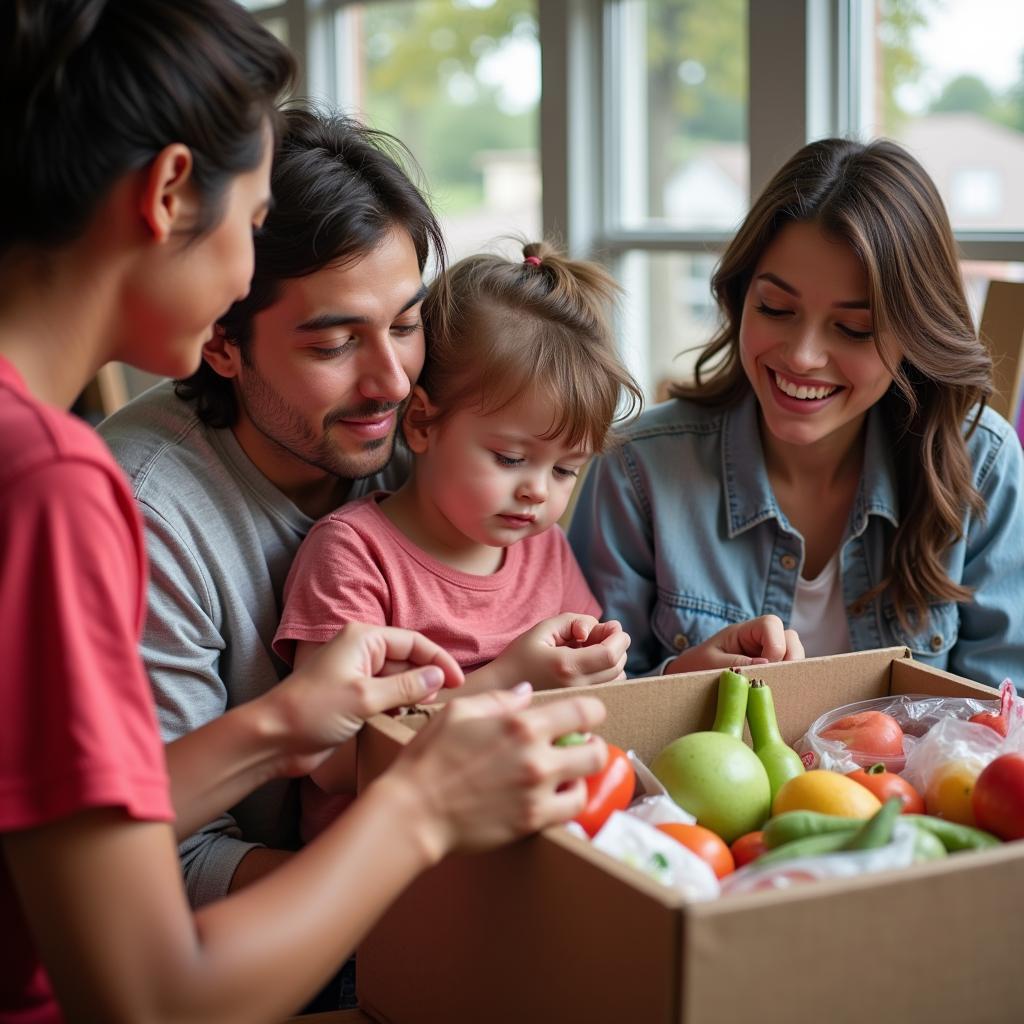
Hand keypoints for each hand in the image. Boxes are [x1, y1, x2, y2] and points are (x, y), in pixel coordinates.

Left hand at [265, 622, 464, 776]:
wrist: (273, 738)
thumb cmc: (312, 711)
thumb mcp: (366, 698)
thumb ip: (406, 686)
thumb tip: (438, 677)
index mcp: (363, 639)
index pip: (413, 642)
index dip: (439, 660)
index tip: (459, 682)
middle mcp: (360, 651)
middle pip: (407, 658)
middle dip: (426, 676)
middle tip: (441, 702)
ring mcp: (355, 674)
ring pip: (397, 678)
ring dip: (413, 692)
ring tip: (425, 711)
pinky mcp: (351, 697)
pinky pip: (385, 695)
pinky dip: (398, 704)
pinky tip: (405, 718)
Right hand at [385, 684, 608, 858]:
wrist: (414, 810)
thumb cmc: (430, 757)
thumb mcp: (459, 712)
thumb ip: (500, 699)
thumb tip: (527, 693)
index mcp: (521, 724)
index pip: (584, 711)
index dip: (591, 712)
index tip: (583, 717)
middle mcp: (536, 757)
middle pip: (596, 750)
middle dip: (591, 745)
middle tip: (577, 747)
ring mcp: (537, 792)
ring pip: (588, 782)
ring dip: (581, 775)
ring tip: (565, 773)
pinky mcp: (532, 821)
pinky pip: (571, 810)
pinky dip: (569, 800)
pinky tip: (554, 794)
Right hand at [486, 614, 629, 689]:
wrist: (501, 689)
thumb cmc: (520, 657)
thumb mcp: (543, 629)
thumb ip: (573, 621)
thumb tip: (598, 628)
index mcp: (567, 666)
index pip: (610, 655)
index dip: (619, 638)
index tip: (614, 627)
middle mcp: (577, 687)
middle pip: (618, 667)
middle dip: (617, 645)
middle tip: (597, 634)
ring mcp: (579, 700)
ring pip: (616, 680)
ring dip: (613, 660)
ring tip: (589, 649)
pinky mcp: (579, 706)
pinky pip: (607, 689)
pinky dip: (607, 673)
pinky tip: (588, 664)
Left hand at [665, 615, 803, 673]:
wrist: (687, 675)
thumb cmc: (696, 665)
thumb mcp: (710, 664)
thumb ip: (736, 663)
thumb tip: (767, 665)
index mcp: (743, 631)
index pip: (770, 624)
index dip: (775, 644)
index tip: (767, 667)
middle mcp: (758, 640)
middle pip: (789, 637)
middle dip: (790, 658)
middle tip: (779, 679)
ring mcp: (765, 654)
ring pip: (793, 653)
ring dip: (791, 670)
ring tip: (778, 686)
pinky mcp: (769, 669)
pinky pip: (787, 669)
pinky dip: (787, 679)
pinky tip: (777, 691)